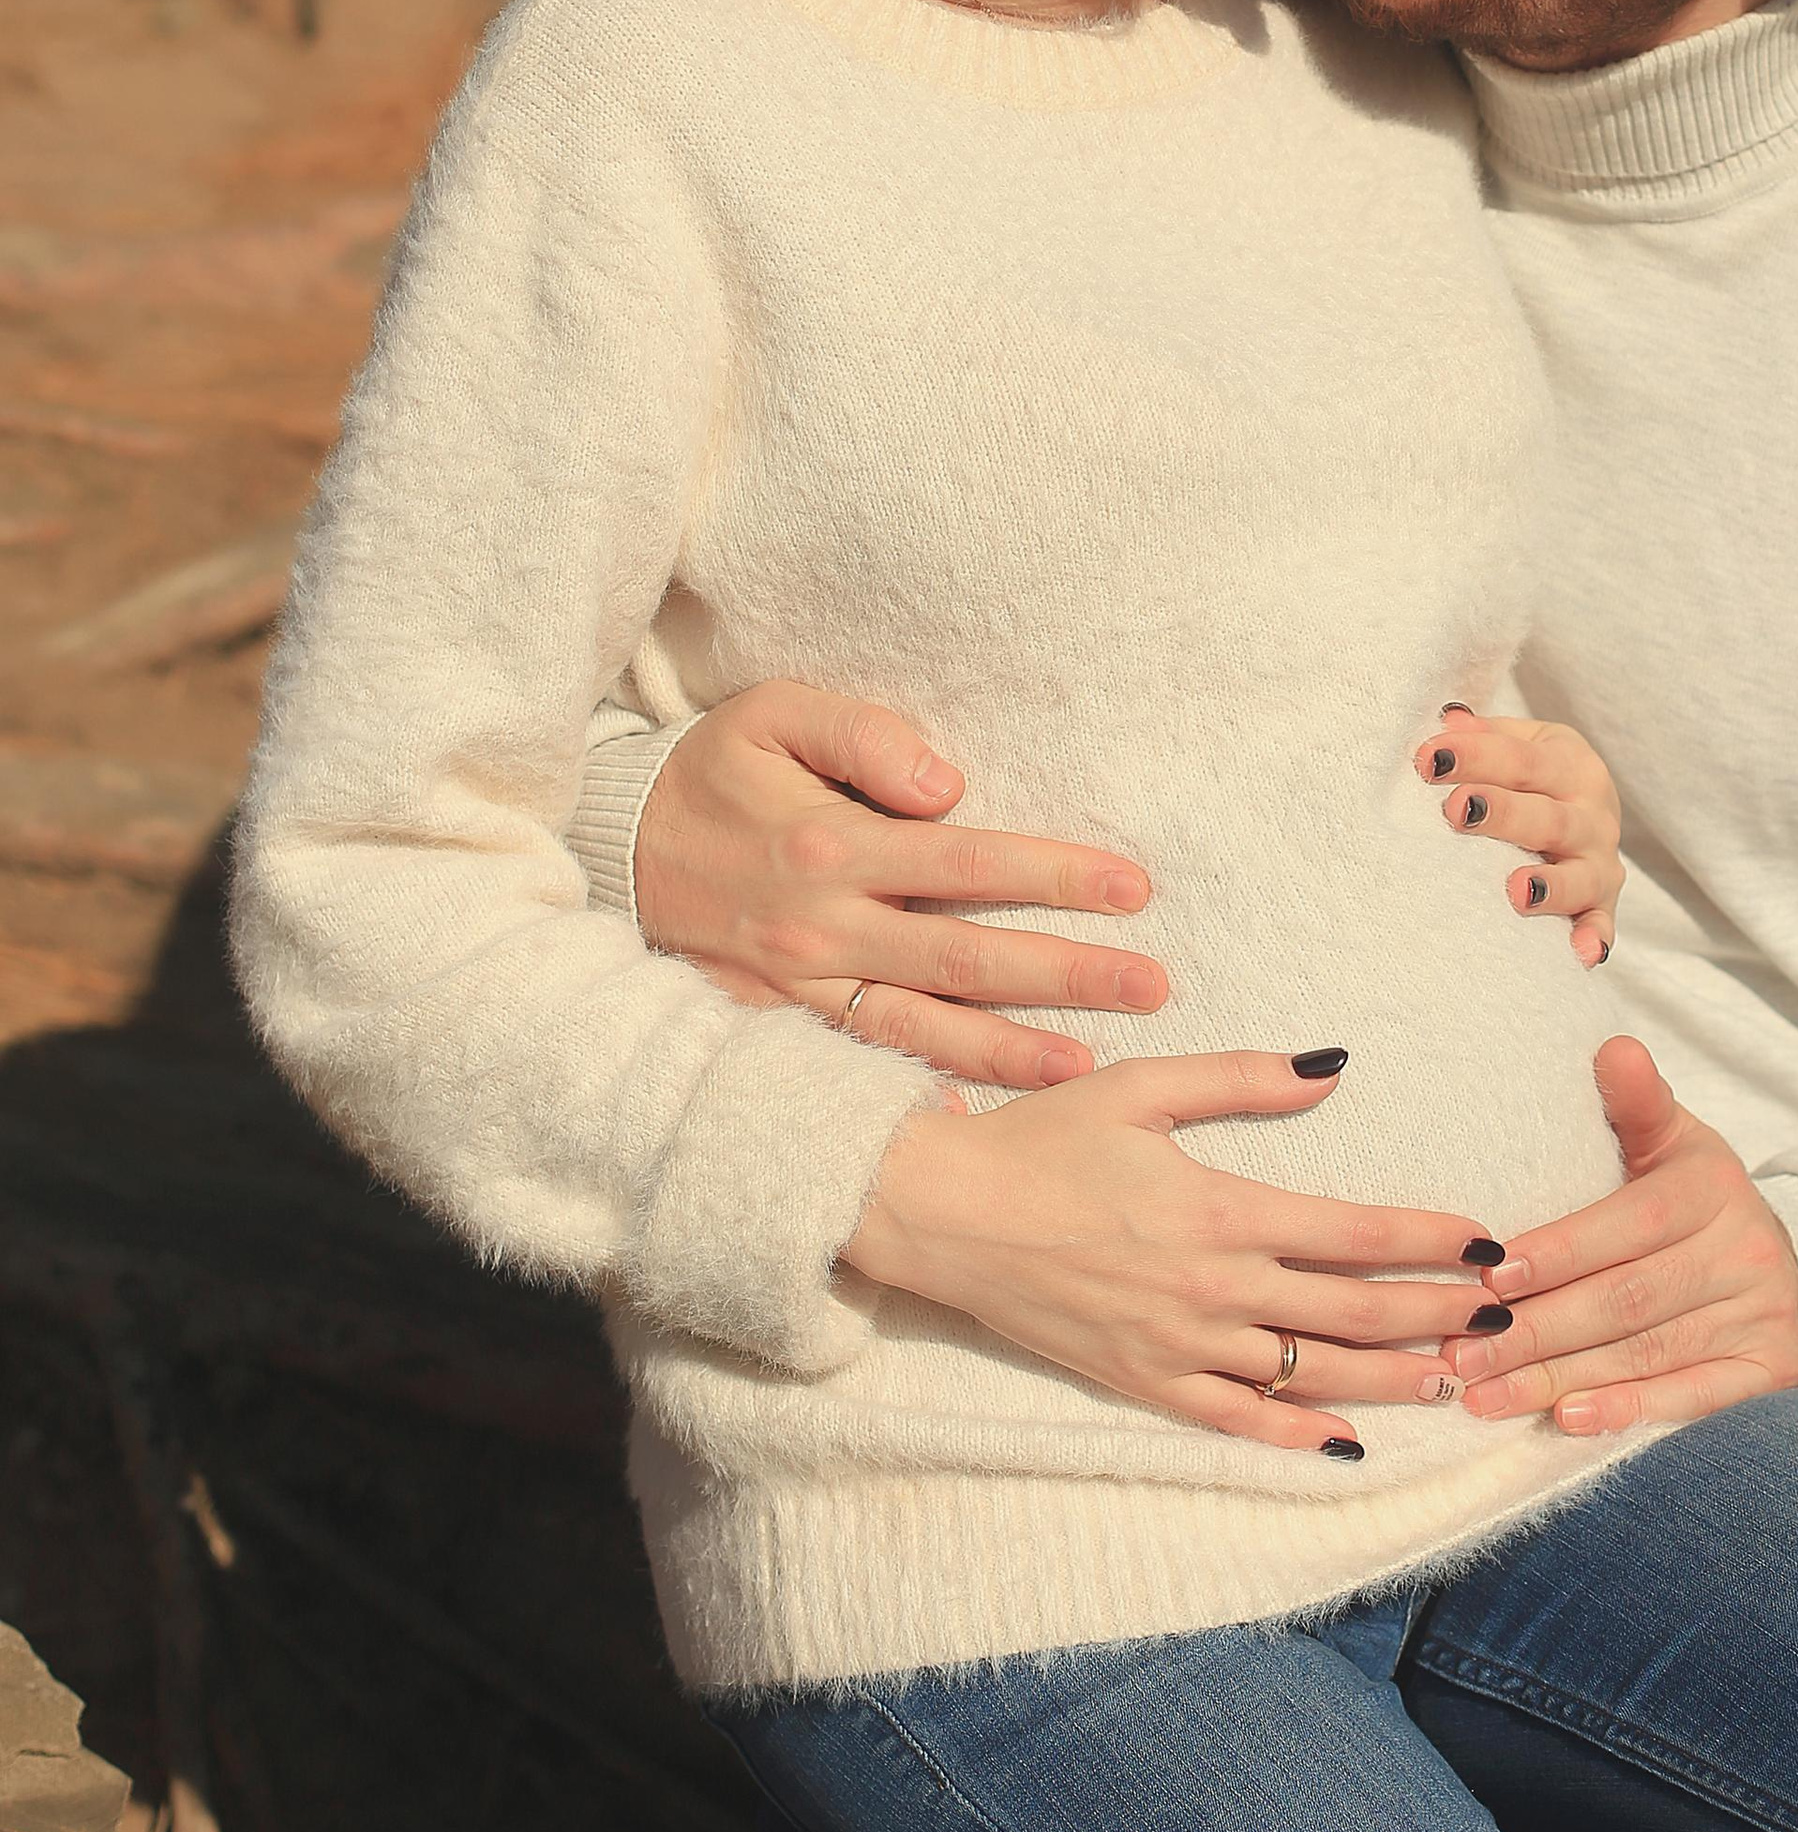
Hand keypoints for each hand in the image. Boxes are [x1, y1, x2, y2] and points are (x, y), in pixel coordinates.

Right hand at [634, 681, 1170, 1089]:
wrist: (611, 851)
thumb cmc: (713, 771)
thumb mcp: (773, 715)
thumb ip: (863, 735)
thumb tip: (947, 784)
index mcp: (830, 845)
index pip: (967, 861)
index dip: (1054, 875)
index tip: (1131, 888)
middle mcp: (820, 928)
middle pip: (964, 957)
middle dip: (1064, 973)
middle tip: (1152, 984)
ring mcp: (798, 991)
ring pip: (921, 1028)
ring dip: (1009, 1050)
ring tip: (1091, 1065)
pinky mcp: (777, 1028)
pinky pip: (861, 1067)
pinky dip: (921, 1094)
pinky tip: (983, 1116)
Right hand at [844, 1049, 1504, 1451]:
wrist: (946, 1216)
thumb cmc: (1043, 1139)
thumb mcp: (1145, 1087)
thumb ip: (1245, 1079)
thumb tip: (1334, 1067)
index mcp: (1222, 1211)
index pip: (1356, 1236)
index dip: (1432, 1243)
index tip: (1490, 1245)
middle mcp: (1213, 1289)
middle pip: (1353, 1313)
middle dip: (1439, 1317)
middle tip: (1504, 1318)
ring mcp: (1180, 1347)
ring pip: (1310, 1376)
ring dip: (1392, 1381)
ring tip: (1457, 1380)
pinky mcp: (1144, 1384)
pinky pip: (1237, 1423)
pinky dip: (1297, 1438)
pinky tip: (1349, 1444)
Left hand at [1413, 706, 1624, 965]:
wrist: (1591, 811)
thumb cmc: (1536, 777)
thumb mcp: (1521, 745)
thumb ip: (1485, 737)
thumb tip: (1447, 721)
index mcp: (1569, 764)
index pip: (1521, 759)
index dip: (1475, 756)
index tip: (1428, 758)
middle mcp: (1592, 814)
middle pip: (1548, 816)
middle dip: (1504, 813)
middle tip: (1457, 811)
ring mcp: (1600, 863)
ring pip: (1580, 875)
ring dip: (1551, 885)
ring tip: (1518, 890)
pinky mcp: (1603, 906)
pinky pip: (1602, 925)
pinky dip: (1595, 939)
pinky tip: (1583, 955)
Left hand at [1446, 1038, 1797, 1433]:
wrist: (1785, 1271)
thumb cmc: (1697, 1206)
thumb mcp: (1675, 1145)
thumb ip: (1637, 1105)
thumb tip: (1612, 1048)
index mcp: (1714, 1186)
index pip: (1629, 1223)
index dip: (1559, 1251)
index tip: (1490, 1277)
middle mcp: (1747, 1251)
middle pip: (1627, 1298)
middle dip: (1536, 1331)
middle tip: (1460, 1355)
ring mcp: (1765, 1317)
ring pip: (1645, 1354)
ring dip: (1557, 1379)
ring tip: (1483, 1395)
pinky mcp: (1775, 1374)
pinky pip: (1693, 1399)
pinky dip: (1628, 1411)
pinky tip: (1568, 1420)